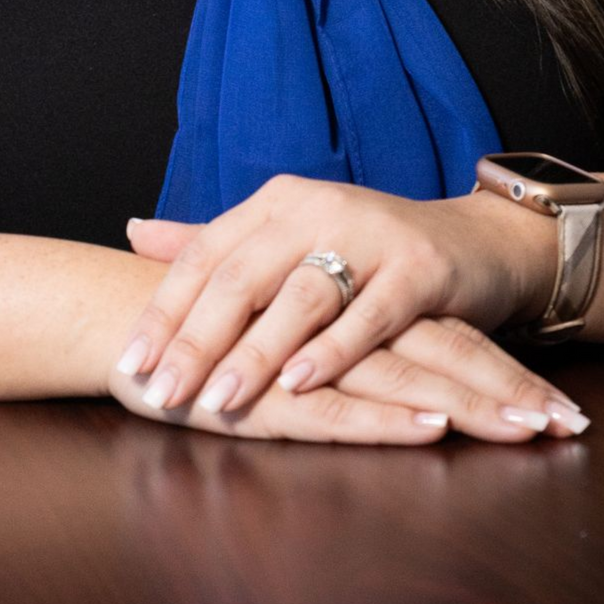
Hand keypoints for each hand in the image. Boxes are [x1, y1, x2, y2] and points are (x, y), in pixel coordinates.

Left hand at [113, 173, 584, 433]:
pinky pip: (370, 315)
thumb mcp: (288, 239)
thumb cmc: (367, 251)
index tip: (130, 362)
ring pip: (300, 297)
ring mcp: (371, 235)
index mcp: (276, 203)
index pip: (204, 255)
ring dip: (257, 353)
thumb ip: (213, 240)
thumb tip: (132, 231)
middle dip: (197, 341)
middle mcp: (316, 208)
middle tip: (161, 394)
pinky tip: (300, 385)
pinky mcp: (420, 269)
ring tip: (219, 400)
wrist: (473, 241)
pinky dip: (333, 351)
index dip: (164, 310)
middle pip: (241, 276)